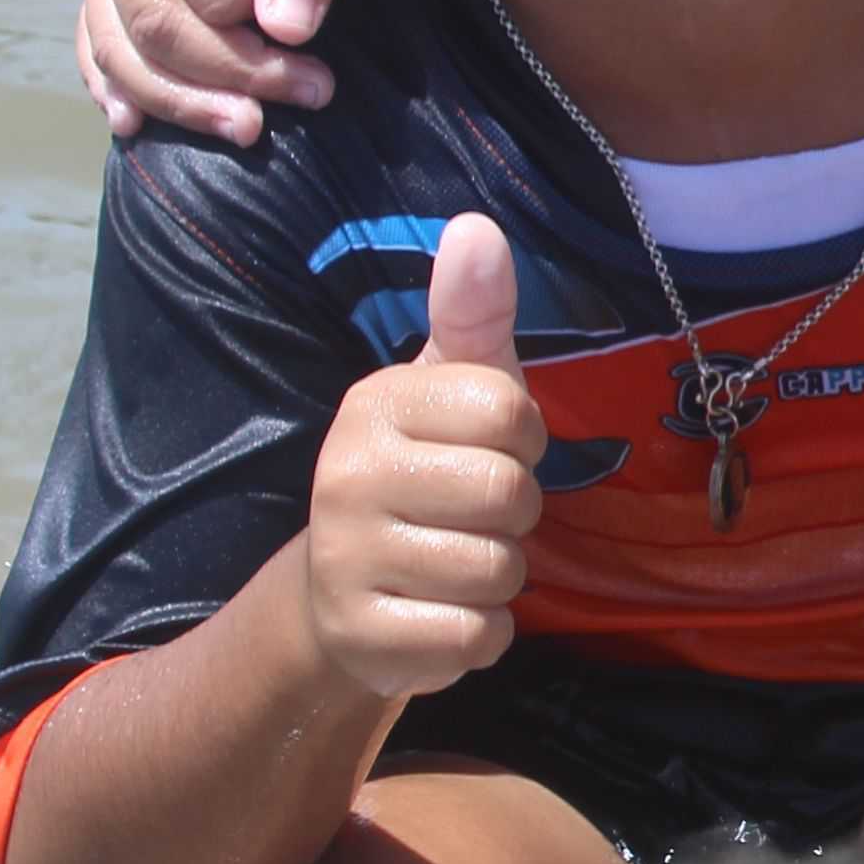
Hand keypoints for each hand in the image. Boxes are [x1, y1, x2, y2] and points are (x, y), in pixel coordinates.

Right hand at [75, 0, 403, 141]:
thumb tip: (281, 31)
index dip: (260, 47)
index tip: (322, 76)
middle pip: (154, 23)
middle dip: (223, 80)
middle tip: (305, 102)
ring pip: (117, 37)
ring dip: (173, 96)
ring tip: (246, 130)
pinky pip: (97, 26)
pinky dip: (114, 77)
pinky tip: (134, 119)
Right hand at [297, 214, 541, 702]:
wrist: (340, 591)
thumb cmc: (424, 469)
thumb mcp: (452, 387)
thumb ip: (473, 313)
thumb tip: (477, 226)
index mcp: (375, 404)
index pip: (512, 414)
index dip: (523, 441)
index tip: (486, 450)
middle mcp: (345, 475)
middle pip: (510, 495)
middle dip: (515, 514)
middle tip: (470, 515)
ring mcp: (347, 560)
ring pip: (500, 571)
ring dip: (500, 576)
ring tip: (452, 561)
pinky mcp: (364, 637)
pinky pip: (478, 635)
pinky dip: (481, 632)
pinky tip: (440, 612)